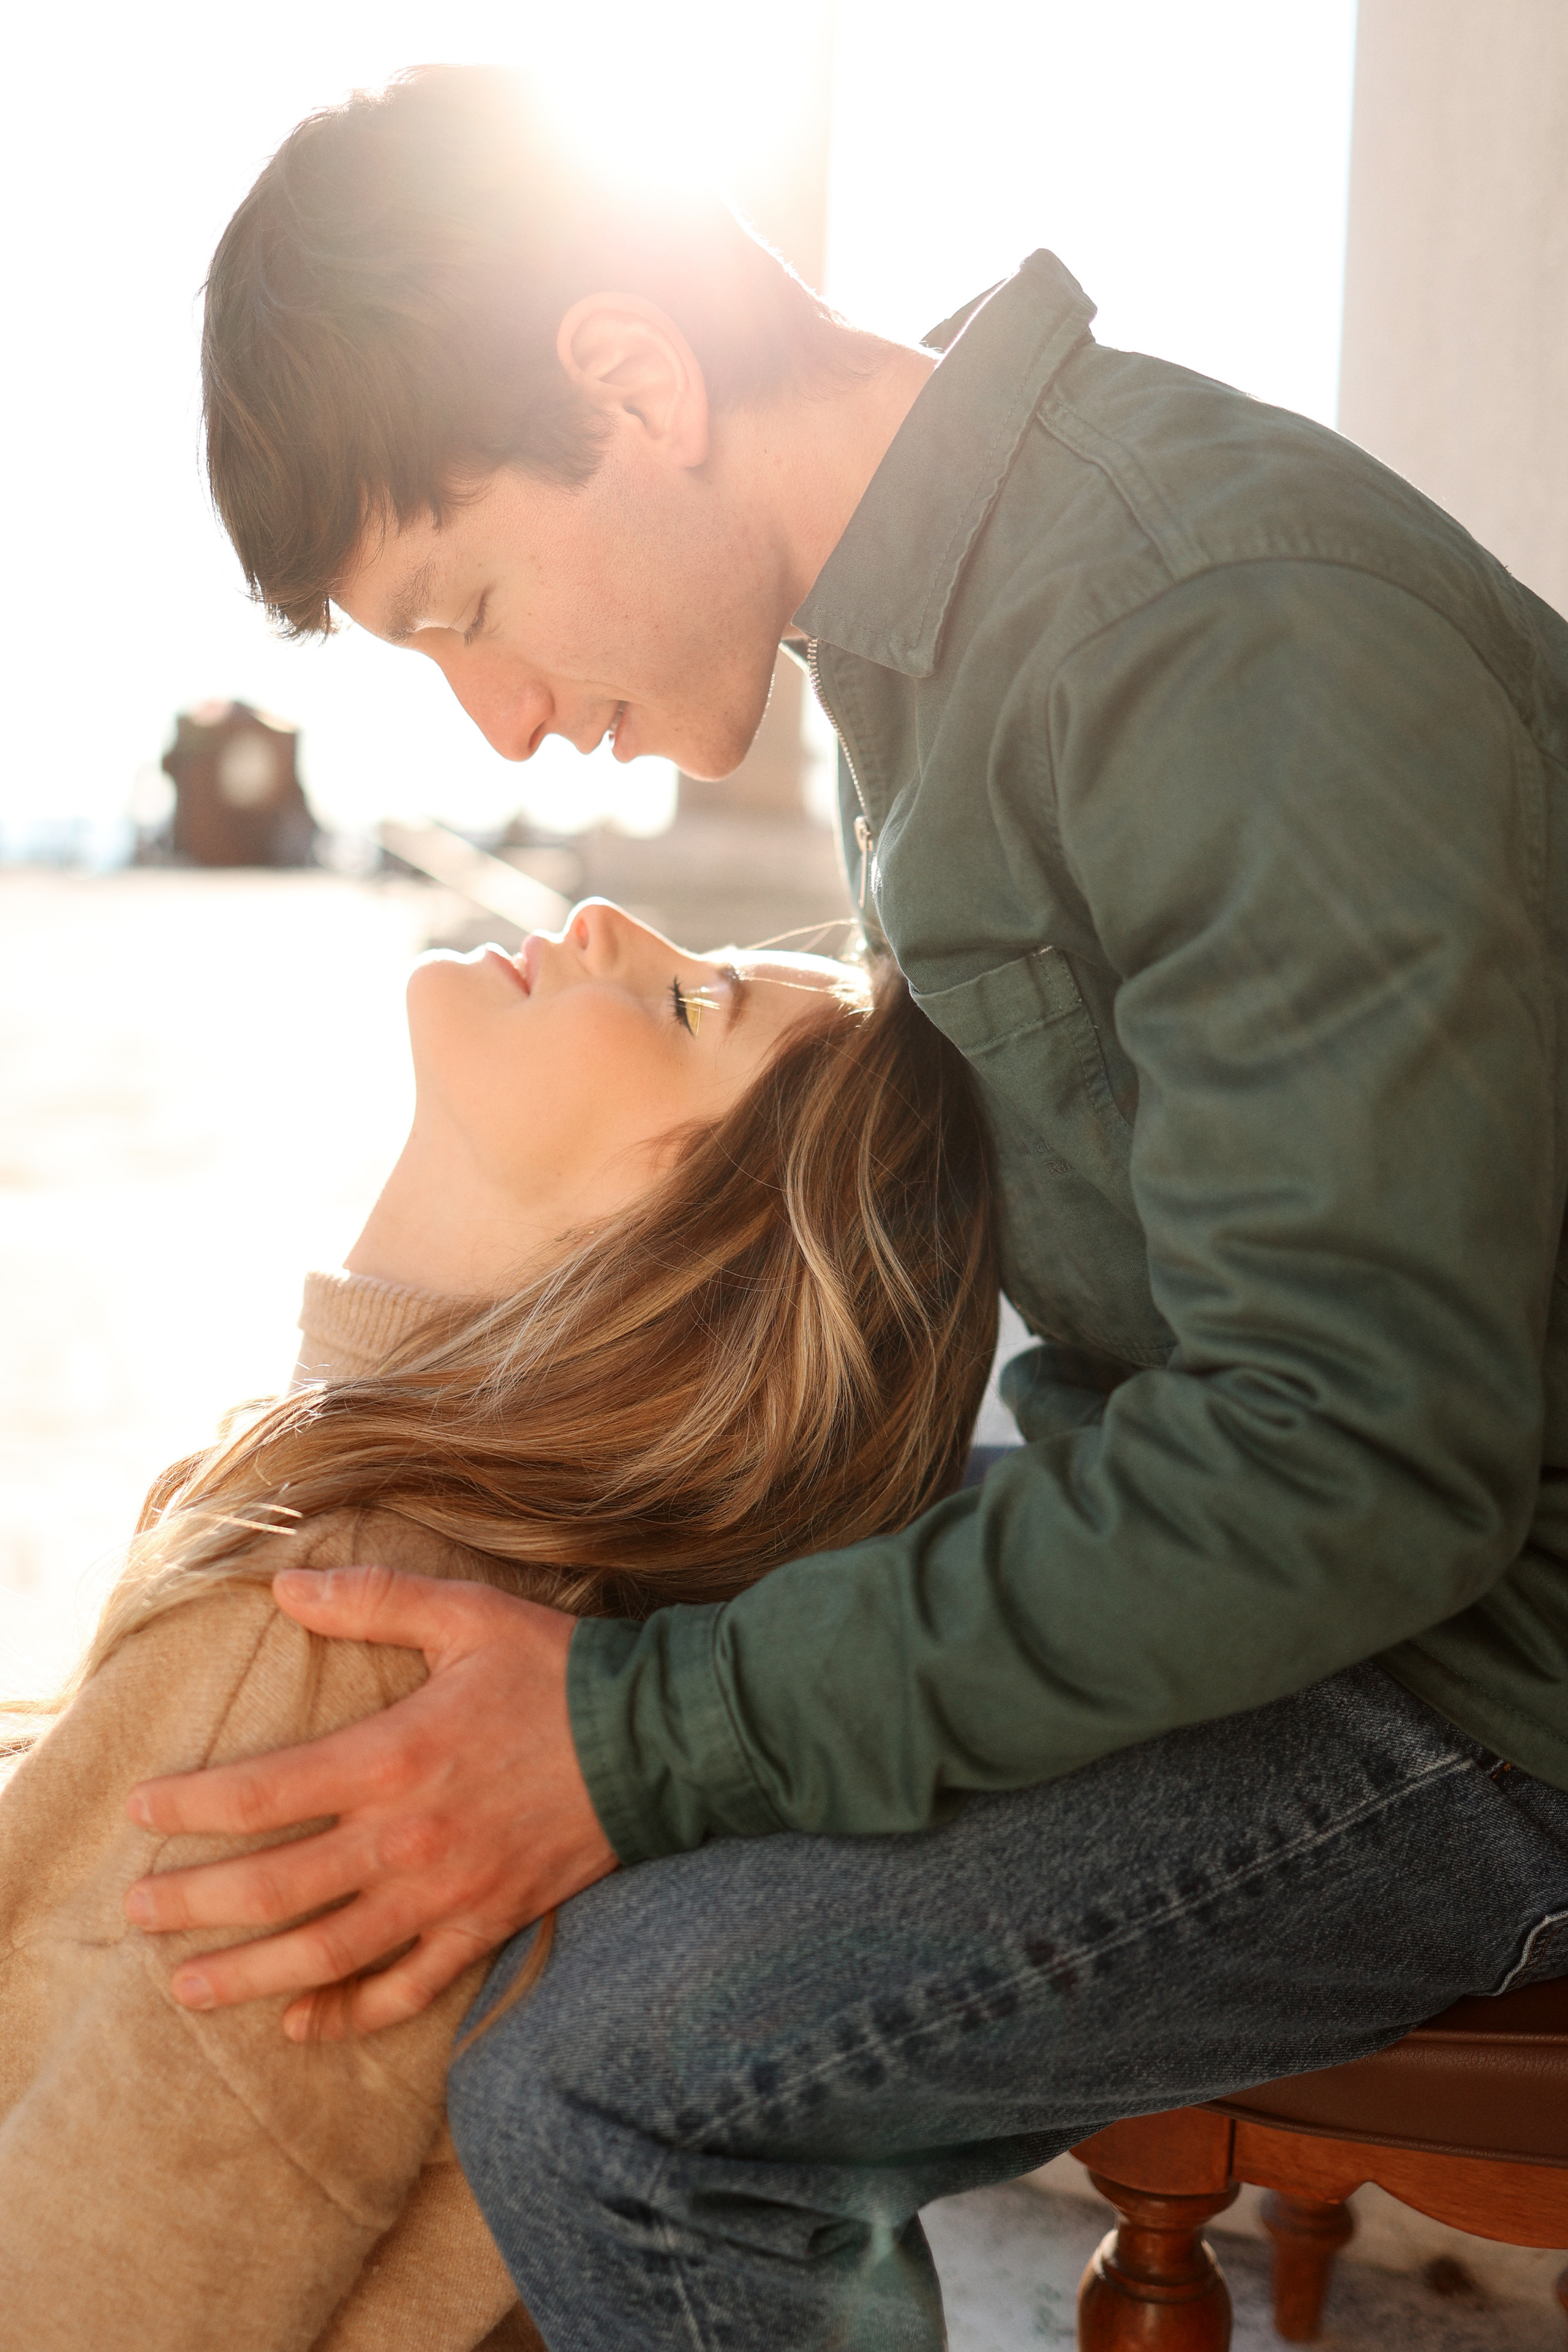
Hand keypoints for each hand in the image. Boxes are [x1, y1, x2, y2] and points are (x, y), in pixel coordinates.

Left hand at [122, 1566, 617, 2037]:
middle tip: (137, 1912)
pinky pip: (409, 1987)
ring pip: (328, 1953)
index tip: (140, 1815)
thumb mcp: (465, 1613)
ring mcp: (447, 1891)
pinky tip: (301, 2025)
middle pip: (276, 1888)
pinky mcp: (487, 1923)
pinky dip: (351, 2014)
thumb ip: (373, 1598)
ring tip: (186, 1988)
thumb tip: (284, 1586)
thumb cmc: (556, 1669)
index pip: (263, 1793)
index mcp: (393, 1754)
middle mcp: (408, 1836)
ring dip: (250, 1975)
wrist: (658, 1737)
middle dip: (195, 1904)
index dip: (191, 1809)